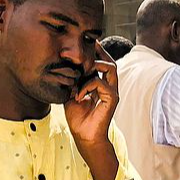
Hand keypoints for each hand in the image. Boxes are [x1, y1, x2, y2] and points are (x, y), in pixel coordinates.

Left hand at [64, 42, 120, 179]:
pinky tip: (78, 96)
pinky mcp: (112, 98)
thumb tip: (67, 67)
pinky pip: (100, 83)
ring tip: (82, 71)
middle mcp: (109, 87)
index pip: (102, 65)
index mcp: (100, 86)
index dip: (96, 53)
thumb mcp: (71, 94)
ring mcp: (112, 92)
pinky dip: (86, 86)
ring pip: (110, 67)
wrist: (84, 136)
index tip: (87, 43)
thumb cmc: (78, 118)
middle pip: (110, 62)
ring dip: (95, 65)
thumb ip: (73, 81)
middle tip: (91, 43)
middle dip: (101, 51)